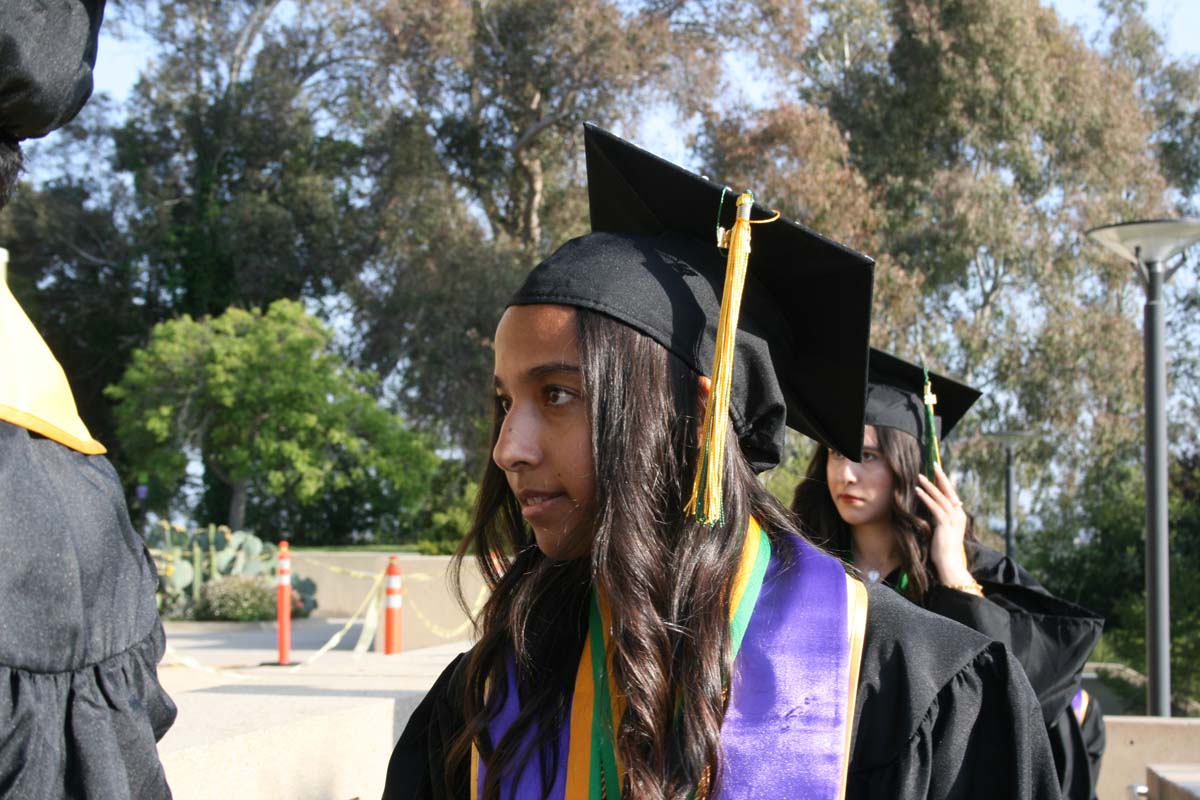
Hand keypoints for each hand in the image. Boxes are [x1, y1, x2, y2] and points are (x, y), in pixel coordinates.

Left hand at [915, 463, 972, 585]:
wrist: (950, 565)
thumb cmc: (945, 551)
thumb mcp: (944, 531)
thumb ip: (941, 520)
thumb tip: (935, 511)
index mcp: (959, 516)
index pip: (951, 495)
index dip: (944, 483)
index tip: (937, 472)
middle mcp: (959, 515)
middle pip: (949, 491)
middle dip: (941, 477)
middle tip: (934, 464)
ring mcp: (953, 519)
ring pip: (941, 497)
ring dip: (930, 485)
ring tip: (920, 476)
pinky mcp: (945, 524)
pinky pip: (935, 507)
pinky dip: (927, 497)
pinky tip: (918, 491)